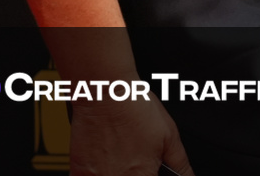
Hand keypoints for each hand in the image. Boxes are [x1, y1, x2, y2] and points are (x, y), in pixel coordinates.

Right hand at [69, 96, 193, 175]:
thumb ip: (181, 165)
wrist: (105, 92)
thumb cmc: (135, 108)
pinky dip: (97, 173)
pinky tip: (103, 158)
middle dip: (133, 172)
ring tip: (118, 154)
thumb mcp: (170, 135)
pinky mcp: (79, 172)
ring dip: (114, 171)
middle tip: (133, 158)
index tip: (149, 169)